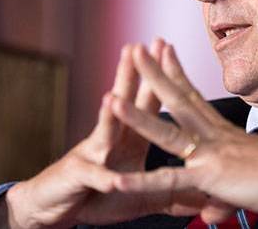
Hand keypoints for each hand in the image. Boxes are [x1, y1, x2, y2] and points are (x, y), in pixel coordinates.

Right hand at [0, 40, 208, 227]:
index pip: (148, 102)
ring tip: (113, 97)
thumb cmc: (99, 197)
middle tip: (141, 47)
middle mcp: (111, 140)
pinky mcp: (79, 178)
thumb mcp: (142, 195)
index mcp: (131, 139)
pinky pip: (94, 177)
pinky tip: (111, 177)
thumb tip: (203, 194)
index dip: (160, 78)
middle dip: (133, 75)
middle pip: (126, 103)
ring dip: (109, 115)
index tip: (170, 49)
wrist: (54, 209)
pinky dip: (102, 178)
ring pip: (104, 131)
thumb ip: (171, 193)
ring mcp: (93, 156)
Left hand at [108, 43, 257, 221]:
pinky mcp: (210, 177)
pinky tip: (117, 180)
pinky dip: (141, 182)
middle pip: (178, 100)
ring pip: (167, 132)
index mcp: (223, 131)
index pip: (194, 95)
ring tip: (112, 99)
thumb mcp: (243, 185)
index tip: (164, 49)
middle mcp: (215, 135)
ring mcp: (210, 154)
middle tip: (136, 49)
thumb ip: (219, 195)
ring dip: (138, 117)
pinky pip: (169, 181)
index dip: (177, 72)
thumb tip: (209, 210)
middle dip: (154, 74)